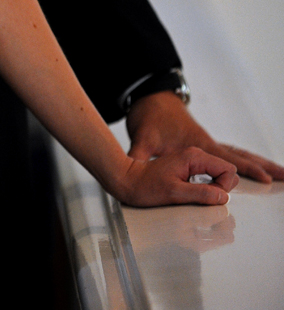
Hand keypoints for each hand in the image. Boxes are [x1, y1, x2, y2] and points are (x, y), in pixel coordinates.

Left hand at [115, 146, 237, 206]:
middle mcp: (195, 155)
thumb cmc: (145, 186)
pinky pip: (207, 176)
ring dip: (216, 188)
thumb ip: (201, 194)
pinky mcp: (186, 167)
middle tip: (204, 199)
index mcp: (194, 157)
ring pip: (218, 174)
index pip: (228, 170)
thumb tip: (224, 198)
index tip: (208, 197)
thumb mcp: (173, 193)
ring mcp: (191, 161)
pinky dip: (209, 187)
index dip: (224, 187)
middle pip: (226, 172)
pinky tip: (198, 195)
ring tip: (203, 199)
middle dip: (223, 188)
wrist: (125, 179)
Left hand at [126, 92, 283, 182]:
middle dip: (262, 167)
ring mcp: (207, 141)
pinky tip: (254, 165)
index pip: (225, 161)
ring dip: (258, 163)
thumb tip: (130, 170)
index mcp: (196, 144)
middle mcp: (207, 142)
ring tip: (280, 173)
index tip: (263, 180)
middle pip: (240, 156)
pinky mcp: (203, 141)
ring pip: (238, 153)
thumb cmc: (148, 118)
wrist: (149, 99)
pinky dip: (244, 159)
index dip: (242, 171)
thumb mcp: (140, 139)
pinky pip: (230, 152)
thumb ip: (137, 156)